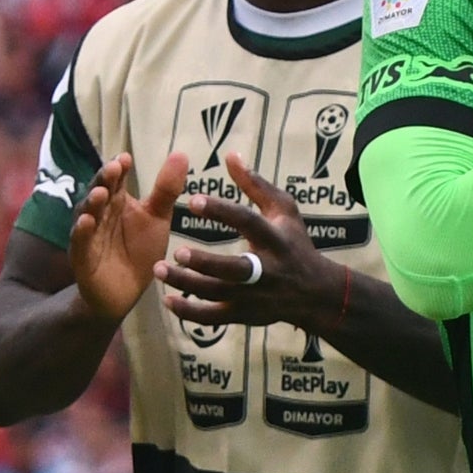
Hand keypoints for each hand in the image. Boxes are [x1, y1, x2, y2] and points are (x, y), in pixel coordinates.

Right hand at [69, 152, 188, 322]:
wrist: (126, 290)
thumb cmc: (140, 248)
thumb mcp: (157, 217)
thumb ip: (166, 189)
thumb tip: (181, 153)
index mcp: (117, 201)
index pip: (116, 180)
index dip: (119, 169)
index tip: (126, 158)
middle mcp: (100, 214)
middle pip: (99, 193)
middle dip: (104, 180)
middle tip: (113, 168)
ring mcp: (89, 235)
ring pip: (86, 215)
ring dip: (91, 203)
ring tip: (100, 192)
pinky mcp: (83, 257)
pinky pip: (79, 243)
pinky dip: (81, 232)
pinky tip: (86, 222)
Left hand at [154, 152, 345, 330]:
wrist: (314, 292)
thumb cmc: (294, 243)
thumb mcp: (284, 210)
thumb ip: (255, 184)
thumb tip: (230, 155)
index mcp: (277, 239)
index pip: (248, 222)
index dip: (222, 211)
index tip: (193, 200)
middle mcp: (268, 270)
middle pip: (235, 269)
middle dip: (204, 263)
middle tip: (175, 251)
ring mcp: (256, 296)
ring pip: (218, 294)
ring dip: (186, 283)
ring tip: (158, 269)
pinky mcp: (245, 315)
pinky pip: (213, 318)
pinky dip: (189, 312)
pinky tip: (168, 300)